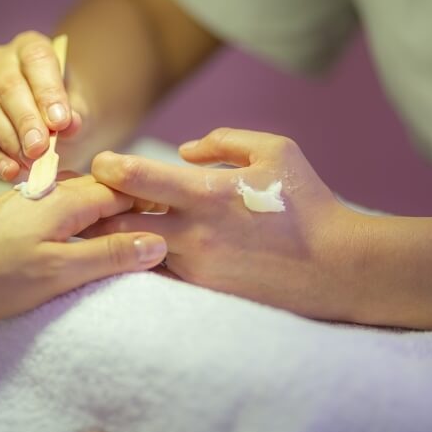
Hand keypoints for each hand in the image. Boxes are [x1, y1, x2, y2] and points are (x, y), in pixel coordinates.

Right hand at [0, 31, 86, 181]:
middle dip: (24, 120)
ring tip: (29, 163)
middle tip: (39, 148)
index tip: (60, 122)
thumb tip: (69, 123)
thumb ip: (76, 114)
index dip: (47, 91)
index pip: (36, 60)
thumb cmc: (62, 111)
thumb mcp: (78, 111)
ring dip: (7, 140)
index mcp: (29, 48)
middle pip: (7, 87)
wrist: (47, 128)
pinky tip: (11, 171)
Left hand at [0, 175, 166, 319]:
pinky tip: (82, 242)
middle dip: (133, 212)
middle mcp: (54, 188)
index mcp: (69, 198)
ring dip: (107, 219)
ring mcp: (35, 196)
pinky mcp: (20, 209)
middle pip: (108, 191)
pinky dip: (83, 223)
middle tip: (154, 241)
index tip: (174, 226)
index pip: (128, 190)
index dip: (153, 206)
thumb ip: (110, 254)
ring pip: (86, 199)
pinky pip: (66, 208)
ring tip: (122, 246)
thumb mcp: (59, 271)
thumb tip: (158, 241)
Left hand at [85, 128, 365, 320]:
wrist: (335, 267)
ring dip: (119, 235)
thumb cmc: (306, 203)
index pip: (131, 178)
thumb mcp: (275, 150)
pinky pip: (157, 272)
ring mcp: (195, 267)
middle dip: (97, 209)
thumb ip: (224, 141)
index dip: (106, 167)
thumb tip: (183, 151)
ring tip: (120, 220)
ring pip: (131, 252)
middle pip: (113, 223)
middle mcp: (192, 234)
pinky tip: (150, 245)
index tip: (104, 164)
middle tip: (95, 197)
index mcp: (206, 193)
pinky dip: (145, 257)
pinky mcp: (202, 290)